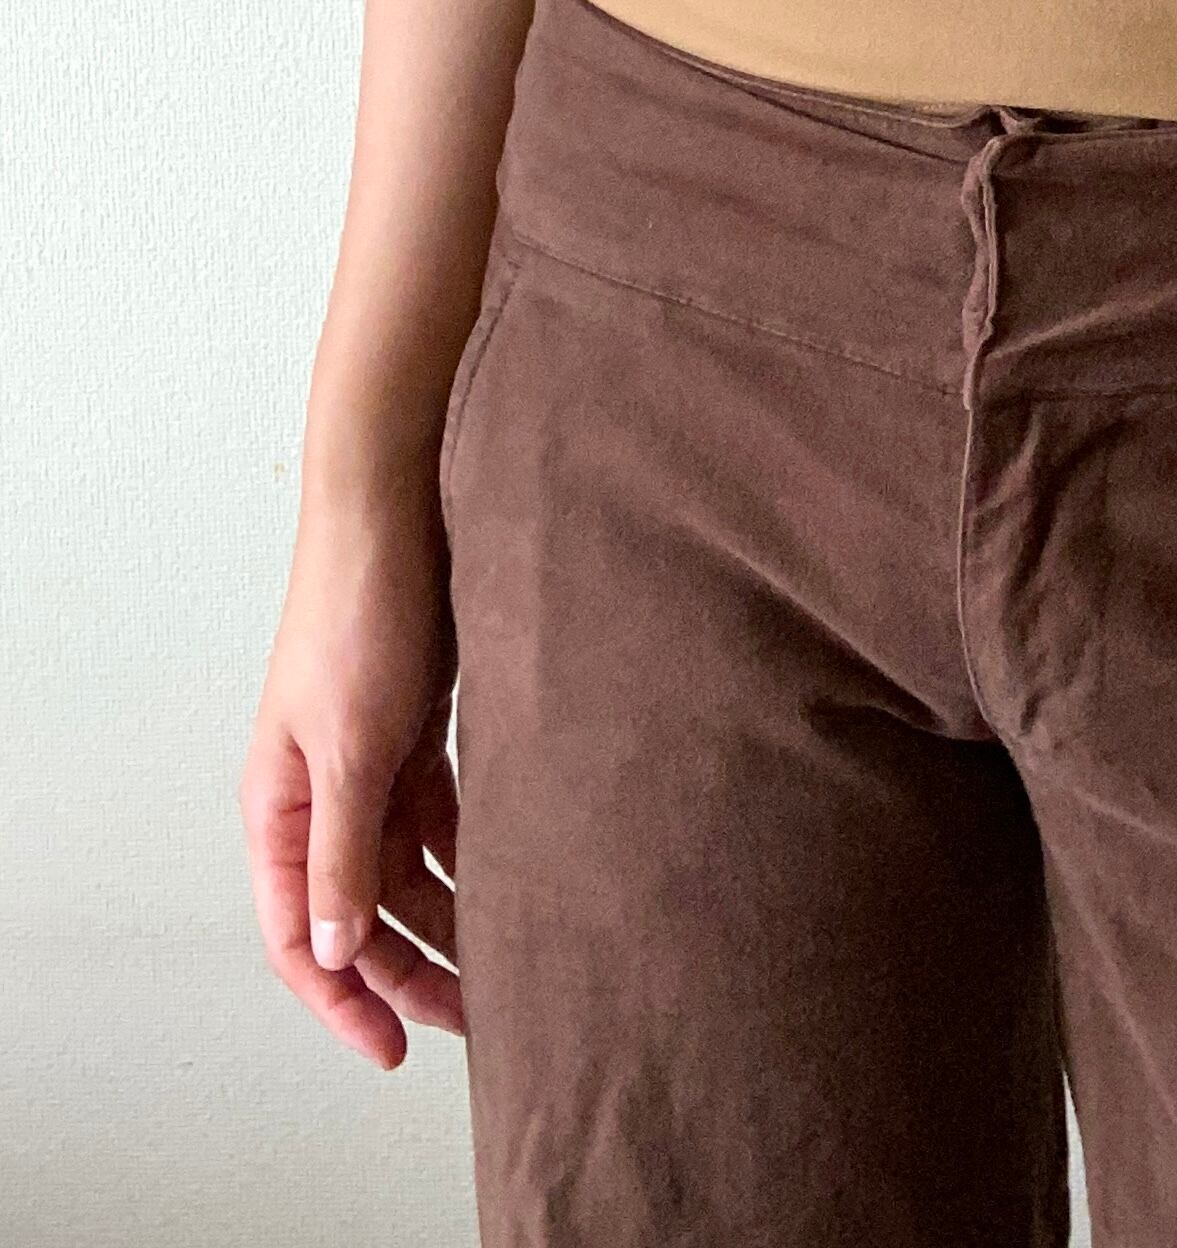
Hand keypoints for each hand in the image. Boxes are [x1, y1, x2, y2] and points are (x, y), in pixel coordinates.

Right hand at [240, 486, 464, 1067]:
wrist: (400, 508)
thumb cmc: (358, 612)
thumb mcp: (352, 742)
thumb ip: (341, 851)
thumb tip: (331, 953)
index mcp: (279, 805)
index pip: (298, 937)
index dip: (342, 1002)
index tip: (393, 1052)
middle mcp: (319, 795)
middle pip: (359, 915)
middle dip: (410, 973)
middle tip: (476, 1022)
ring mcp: (369, 764)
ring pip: (407, 871)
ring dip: (449, 918)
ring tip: (510, 964)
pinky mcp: (417, 732)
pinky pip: (442, 820)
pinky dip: (471, 857)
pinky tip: (514, 884)